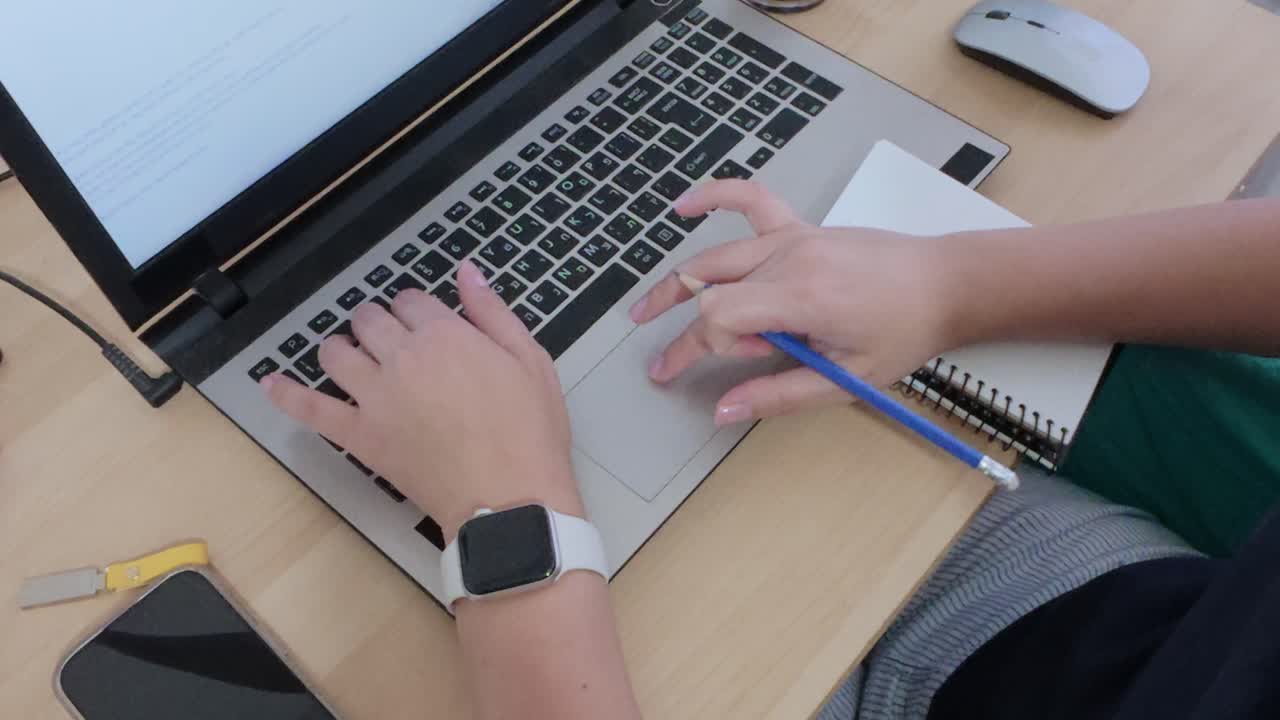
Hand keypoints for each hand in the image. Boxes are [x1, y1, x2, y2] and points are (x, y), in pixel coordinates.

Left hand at [261, 261, 580, 539]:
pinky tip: (270, 383)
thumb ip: (493, 312)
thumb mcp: (530, 360)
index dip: (417, 310)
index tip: (425, 324)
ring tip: (353, 358)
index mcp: (445, 334)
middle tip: (392, 342)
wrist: (510, 499)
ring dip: (341, 348)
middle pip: (370, 320)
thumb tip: (467, 272)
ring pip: (336, 353)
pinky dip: (287, 394)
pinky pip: (311, 408)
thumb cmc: (529, 432)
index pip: (411, 301)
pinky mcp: (360, 436)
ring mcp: (375, 397)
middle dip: (378, 323)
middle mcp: (402, 357)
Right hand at [629, 180, 953, 425]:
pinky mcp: (801, 228)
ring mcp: (793, 238)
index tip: (722, 372)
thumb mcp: (845, 379)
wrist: (945, 284)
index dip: (706, 347)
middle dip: (684, 330)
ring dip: (678, 282)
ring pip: (717, 257)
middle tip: (662, 364)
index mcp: (801, 297)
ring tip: (647, 310)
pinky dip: (715, 197)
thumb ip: (778, 395)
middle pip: (709, 288)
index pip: (720, 315)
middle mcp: (790, 259)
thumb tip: (723, 410)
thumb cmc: (904, 332)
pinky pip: (750, 201)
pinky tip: (684, 206)